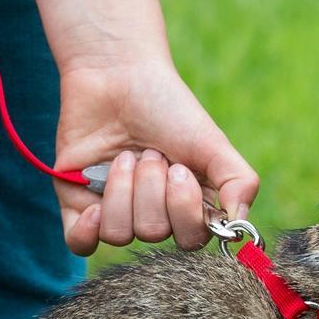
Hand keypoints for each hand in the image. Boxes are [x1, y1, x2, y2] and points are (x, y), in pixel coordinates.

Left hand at [53, 60, 259, 255]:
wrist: (115, 75)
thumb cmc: (167, 106)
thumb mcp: (212, 141)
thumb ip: (238, 181)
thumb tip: (239, 225)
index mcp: (188, 207)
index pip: (191, 240)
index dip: (183, 209)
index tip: (179, 169)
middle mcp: (153, 215)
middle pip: (152, 233)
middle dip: (150, 187)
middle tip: (150, 152)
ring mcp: (114, 213)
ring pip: (117, 234)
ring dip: (121, 189)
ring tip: (124, 155)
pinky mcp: (78, 206)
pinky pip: (80, 244)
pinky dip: (87, 231)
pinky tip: (93, 207)